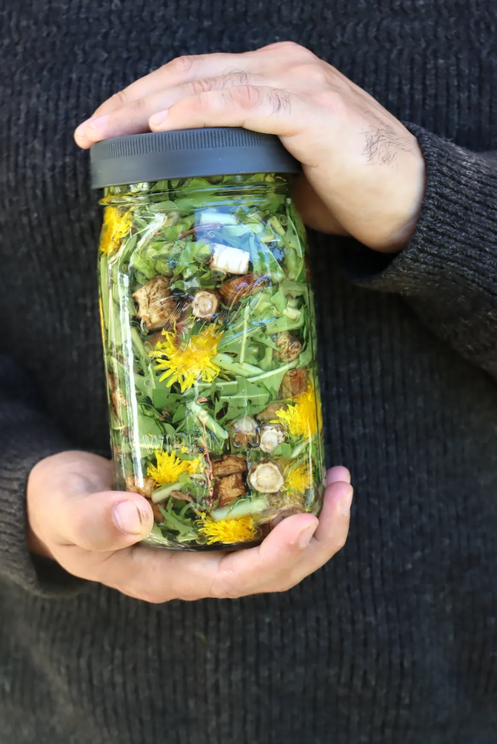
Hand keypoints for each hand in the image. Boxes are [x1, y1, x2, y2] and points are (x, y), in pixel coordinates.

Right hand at [27, 451, 352, 601]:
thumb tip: (137, 517)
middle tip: (342, 489)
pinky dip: (289, 500)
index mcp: (166, 574)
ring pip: (274, 548)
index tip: (306, 521)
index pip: (233, 580)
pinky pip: (260, 520)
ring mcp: (206, 544)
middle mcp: (196, 566)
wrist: (61, 500)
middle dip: (316, 538)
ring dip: (315, 520)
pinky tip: (305, 470)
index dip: (276, 557)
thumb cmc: (61, 507)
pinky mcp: (211, 518)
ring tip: (339, 479)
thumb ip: (95, 520)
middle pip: (271, 570)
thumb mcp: (67, 511)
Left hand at [75, 41, 424, 251]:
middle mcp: (278, 67)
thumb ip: (239, 164)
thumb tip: (194, 189)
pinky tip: (163, 124)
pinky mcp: (311, 108)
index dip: (142, 100)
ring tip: (110, 130)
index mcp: (268, 78)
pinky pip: (245, 102)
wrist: (406, 200)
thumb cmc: (345, 188)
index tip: (104, 130)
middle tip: (89, 130)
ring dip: (151, 106)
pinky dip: (200, 110)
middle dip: (130, 102)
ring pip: (207, 81)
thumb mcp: (279, 171)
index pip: (192, 78)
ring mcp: (296, 82)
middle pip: (188, 73)